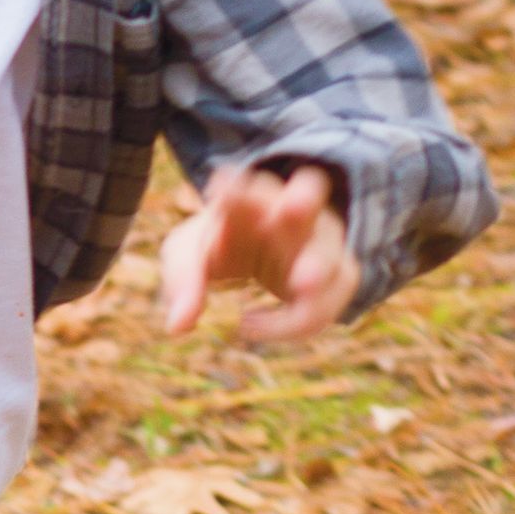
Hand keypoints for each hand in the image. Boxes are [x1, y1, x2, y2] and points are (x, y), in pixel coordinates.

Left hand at [157, 162, 353, 345]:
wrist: (256, 249)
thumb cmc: (220, 243)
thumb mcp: (187, 256)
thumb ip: (183, 281)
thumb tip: (178, 327)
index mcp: (246, 200)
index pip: (243, 188)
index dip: (234, 188)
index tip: (218, 186)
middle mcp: (289, 213)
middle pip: (308, 194)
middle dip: (302, 199)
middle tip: (292, 208)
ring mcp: (318, 240)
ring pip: (330, 250)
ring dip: (320, 267)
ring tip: (301, 286)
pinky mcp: (336, 271)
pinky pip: (336, 294)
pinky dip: (303, 321)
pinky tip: (253, 328)